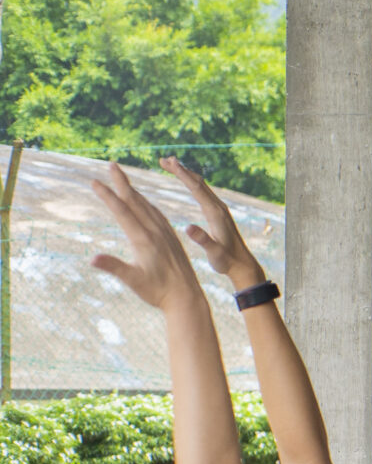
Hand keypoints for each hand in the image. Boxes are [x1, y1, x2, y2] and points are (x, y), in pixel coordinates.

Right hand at [90, 165, 203, 311]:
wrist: (187, 298)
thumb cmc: (158, 292)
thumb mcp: (133, 281)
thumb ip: (114, 267)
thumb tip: (92, 259)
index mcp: (144, 239)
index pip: (122, 211)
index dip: (107, 196)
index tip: (94, 181)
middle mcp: (156, 233)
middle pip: (136, 202)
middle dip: (122, 183)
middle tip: (111, 164)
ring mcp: (166, 235)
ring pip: (148, 207)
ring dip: (134, 191)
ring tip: (124, 180)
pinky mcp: (172, 239)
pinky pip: (159, 216)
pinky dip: (148, 205)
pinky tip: (145, 203)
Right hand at [162, 157, 263, 284]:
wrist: (242, 265)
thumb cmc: (227, 261)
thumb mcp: (214, 253)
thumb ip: (203, 240)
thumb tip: (188, 227)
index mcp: (215, 214)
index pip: (197, 189)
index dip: (183, 174)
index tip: (170, 162)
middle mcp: (219, 208)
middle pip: (198, 182)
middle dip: (181, 169)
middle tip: (163, 159)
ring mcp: (219, 209)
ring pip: (201, 185)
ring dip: (185, 173)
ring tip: (169, 164)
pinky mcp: (218, 213)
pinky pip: (203, 192)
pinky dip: (191, 182)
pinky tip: (184, 180)